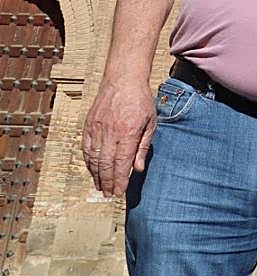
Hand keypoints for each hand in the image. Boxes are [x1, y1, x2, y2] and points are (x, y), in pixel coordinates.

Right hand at [82, 78, 155, 196]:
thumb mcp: (151, 122)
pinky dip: (89, 163)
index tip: (119, 193)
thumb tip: (138, 169)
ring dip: (97, 176)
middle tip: (110, 195)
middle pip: (106, 164)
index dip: (120, 180)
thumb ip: (143, 147)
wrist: (123, 79)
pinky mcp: (88, 125)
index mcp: (129, 131)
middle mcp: (111, 131)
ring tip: (101, 188)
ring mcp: (97, 128)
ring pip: (94, 159)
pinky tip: (92, 171)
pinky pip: (86, 149)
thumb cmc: (141, 100)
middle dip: (108, 183)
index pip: (122, 162)